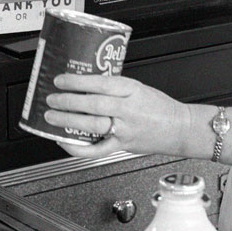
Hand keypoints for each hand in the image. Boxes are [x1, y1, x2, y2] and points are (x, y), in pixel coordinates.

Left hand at [44, 73, 191, 158]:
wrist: (179, 128)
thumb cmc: (159, 107)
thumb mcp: (138, 87)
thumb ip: (114, 87)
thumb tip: (84, 84)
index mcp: (132, 90)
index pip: (101, 84)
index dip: (78, 82)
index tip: (61, 80)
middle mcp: (128, 110)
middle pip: (94, 105)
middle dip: (68, 102)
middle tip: (51, 99)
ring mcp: (125, 130)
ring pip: (93, 126)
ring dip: (68, 122)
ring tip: (52, 117)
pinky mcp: (122, 146)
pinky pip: (97, 150)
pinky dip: (77, 148)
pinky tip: (64, 141)